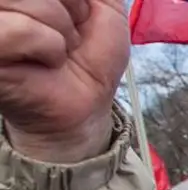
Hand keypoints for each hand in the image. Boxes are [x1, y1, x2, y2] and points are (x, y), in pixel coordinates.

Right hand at [0, 0, 128, 161]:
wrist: (87, 103)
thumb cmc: (87, 53)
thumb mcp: (100, 3)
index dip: (72, 0)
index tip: (76, 11)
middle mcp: (2, 4)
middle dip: (68, 9)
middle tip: (68, 33)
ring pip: (31, 4)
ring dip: (59, 30)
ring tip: (56, 49)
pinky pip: (21, 31)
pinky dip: (48, 47)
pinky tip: (47, 61)